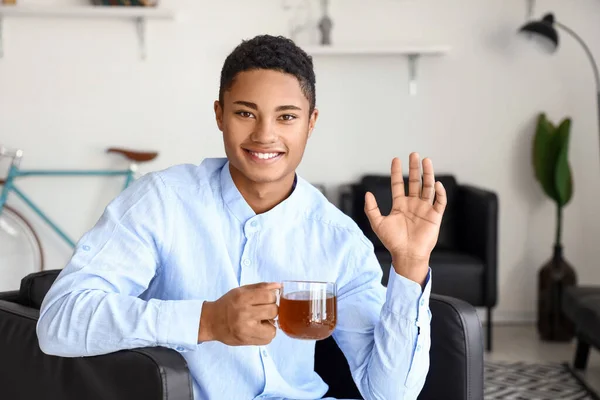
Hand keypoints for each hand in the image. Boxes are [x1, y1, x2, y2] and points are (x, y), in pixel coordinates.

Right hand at [198, 282, 280, 345]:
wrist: (210, 322)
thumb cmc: (228, 304)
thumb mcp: (241, 291)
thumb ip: (261, 287)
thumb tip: (279, 286)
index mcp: (243, 297)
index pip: (270, 296)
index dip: (272, 297)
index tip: (268, 299)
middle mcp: (243, 313)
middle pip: (273, 311)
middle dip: (272, 310)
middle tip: (265, 311)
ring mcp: (245, 329)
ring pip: (273, 329)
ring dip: (271, 325)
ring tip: (261, 321)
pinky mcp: (245, 341)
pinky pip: (267, 339)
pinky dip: (266, 334)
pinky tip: (258, 329)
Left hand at [364, 153, 446, 284]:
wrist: (406, 255)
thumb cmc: (392, 241)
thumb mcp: (378, 224)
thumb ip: (371, 209)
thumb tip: (367, 194)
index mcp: (400, 205)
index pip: (399, 184)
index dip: (397, 172)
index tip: (395, 159)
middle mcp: (413, 204)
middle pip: (415, 182)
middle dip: (415, 168)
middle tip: (414, 154)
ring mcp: (425, 209)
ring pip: (428, 188)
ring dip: (428, 174)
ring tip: (427, 161)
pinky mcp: (435, 216)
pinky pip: (439, 202)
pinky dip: (440, 193)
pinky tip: (437, 184)